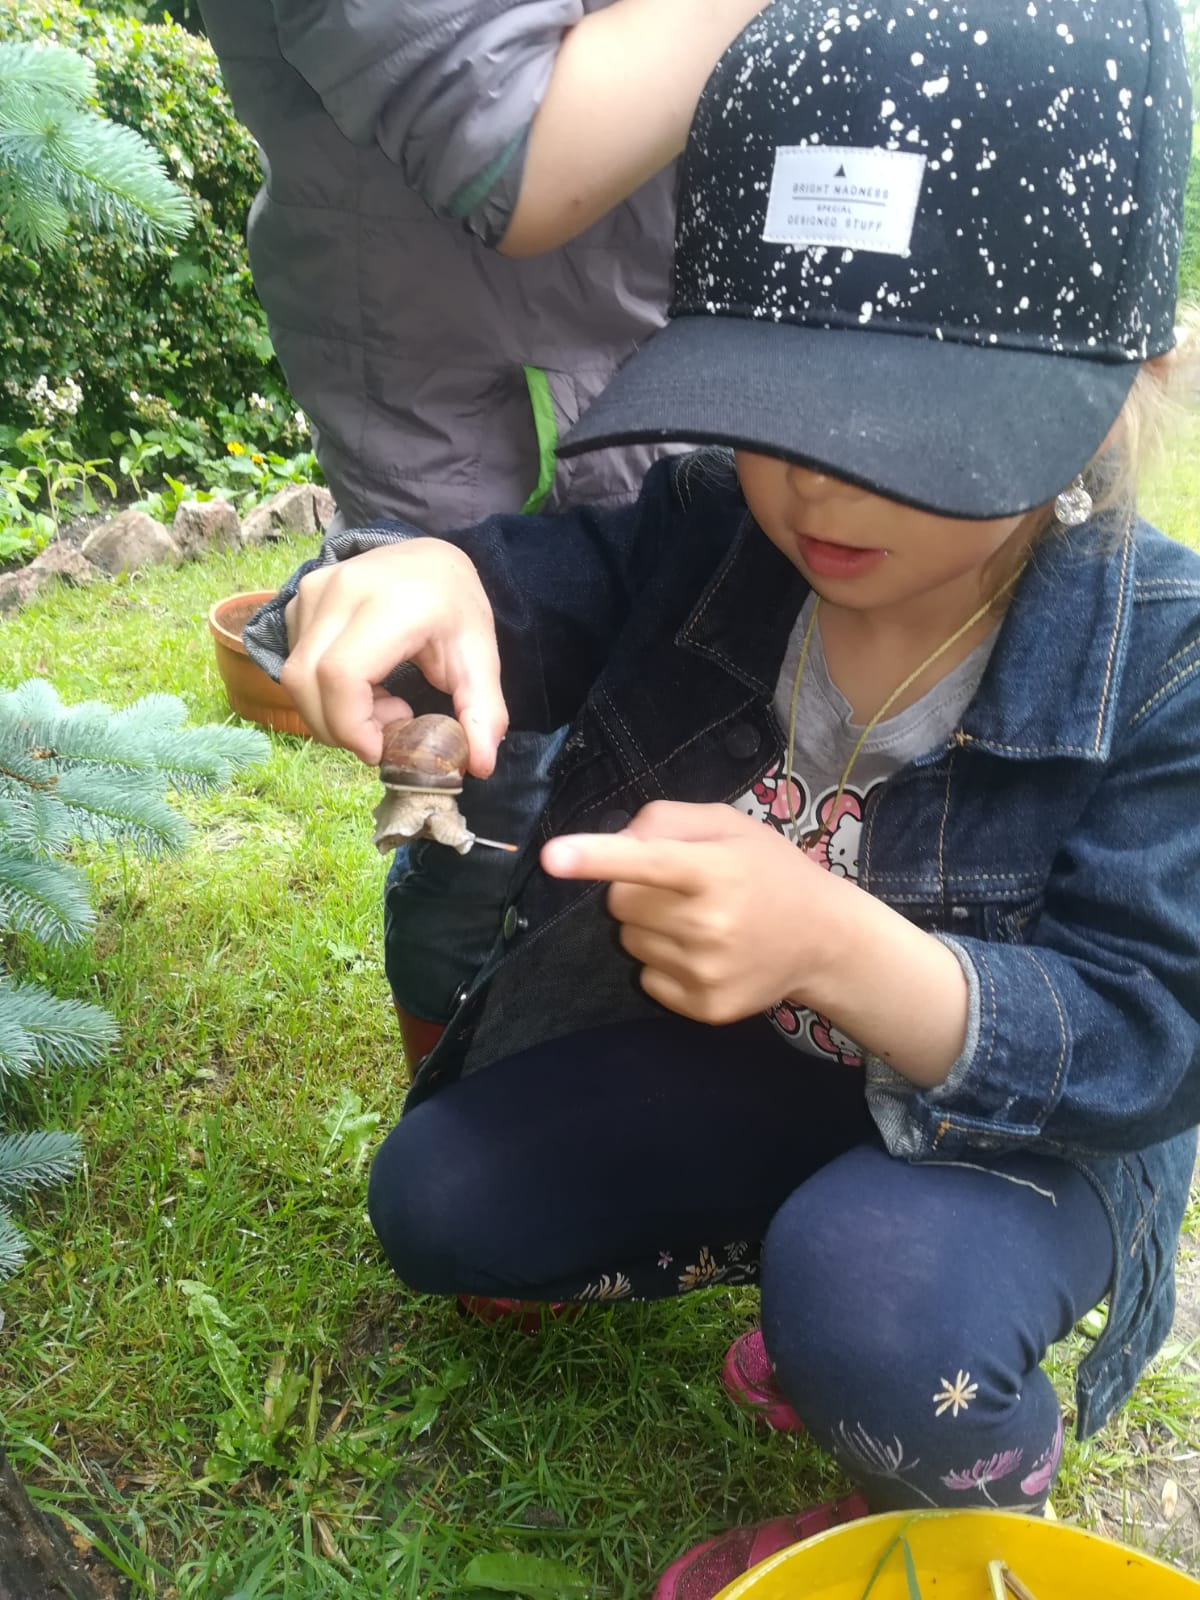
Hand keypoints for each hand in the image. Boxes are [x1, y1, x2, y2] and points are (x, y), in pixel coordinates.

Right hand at [280, 540, 506, 771]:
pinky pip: (295, 663)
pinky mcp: (299, 600)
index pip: (340, 676)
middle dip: (338, 728)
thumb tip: (479, 766)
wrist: (430, 559)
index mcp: (391, 604)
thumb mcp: (480, 658)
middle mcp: (342, 591)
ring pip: (294, 677)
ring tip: (380, 702)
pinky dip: (323, 691)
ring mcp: (313, 592)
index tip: (381, 748)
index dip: (350, 725)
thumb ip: (483, 713)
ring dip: (331, 711)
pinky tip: (363, 684)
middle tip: (384, 732)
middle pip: (306, 681)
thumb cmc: (455, 607)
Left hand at [541, 800, 835, 1023]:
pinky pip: (646, 978)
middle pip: (619, 903)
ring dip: (648, 926)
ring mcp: (706, 971)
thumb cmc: (768, 870)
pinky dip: (663, 963)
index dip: (594, 857)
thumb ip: (666, 820)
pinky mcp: (703, 1007)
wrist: (824, 939)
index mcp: (715, 870)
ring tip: (698, 920)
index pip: (645, 860)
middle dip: (634, 889)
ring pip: (629, 941)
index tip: (551, 858)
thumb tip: (617, 842)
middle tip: (680, 888)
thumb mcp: (727, 824)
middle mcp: (710, 924)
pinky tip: (703, 953)